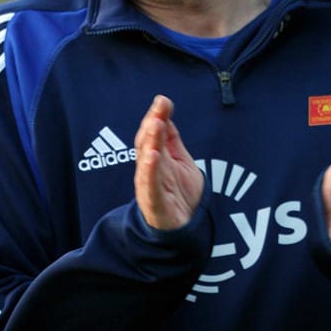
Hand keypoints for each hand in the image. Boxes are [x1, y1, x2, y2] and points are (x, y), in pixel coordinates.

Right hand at [134, 95, 203, 229]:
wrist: (183, 229)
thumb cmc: (178, 193)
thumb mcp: (179, 160)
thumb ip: (171, 139)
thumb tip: (164, 110)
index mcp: (155, 159)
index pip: (152, 134)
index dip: (156, 116)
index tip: (163, 101)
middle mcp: (149, 170)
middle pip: (147, 144)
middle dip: (152, 125)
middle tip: (160, 108)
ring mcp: (149, 186)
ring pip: (147, 161)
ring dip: (150, 142)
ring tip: (155, 125)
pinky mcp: (154, 203)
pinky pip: (150, 186)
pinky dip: (149, 171)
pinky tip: (152, 157)